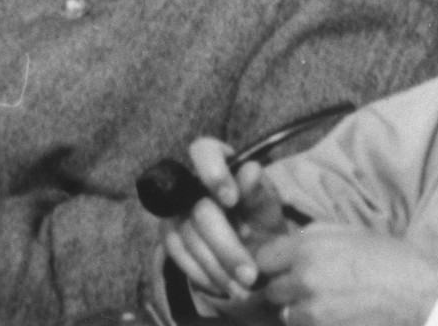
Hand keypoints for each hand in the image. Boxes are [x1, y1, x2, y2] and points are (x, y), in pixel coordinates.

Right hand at [163, 138, 292, 303]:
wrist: (252, 253)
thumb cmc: (260, 219)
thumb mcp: (268, 207)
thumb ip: (258, 191)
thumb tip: (251, 170)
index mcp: (218, 160)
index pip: (203, 150)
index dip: (213, 172)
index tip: (231, 199)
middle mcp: (190, 182)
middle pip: (200, 210)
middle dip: (227, 246)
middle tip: (251, 275)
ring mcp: (176, 210)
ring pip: (190, 239)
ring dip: (219, 268)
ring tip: (245, 288)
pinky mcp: (169, 236)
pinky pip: (180, 256)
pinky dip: (205, 275)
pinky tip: (226, 286)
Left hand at [259, 227, 437, 325]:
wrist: (425, 297)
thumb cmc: (394, 261)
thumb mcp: (350, 234)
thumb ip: (312, 238)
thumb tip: (287, 247)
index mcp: (308, 248)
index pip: (263, 260)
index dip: (273, 266)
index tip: (281, 271)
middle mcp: (304, 279)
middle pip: (272, 292)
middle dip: (287, 292)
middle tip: (312, 292)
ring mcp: (313, 312)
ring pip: (289, 317)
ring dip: (302, 314)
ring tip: (331, 307)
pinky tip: (341, 319)